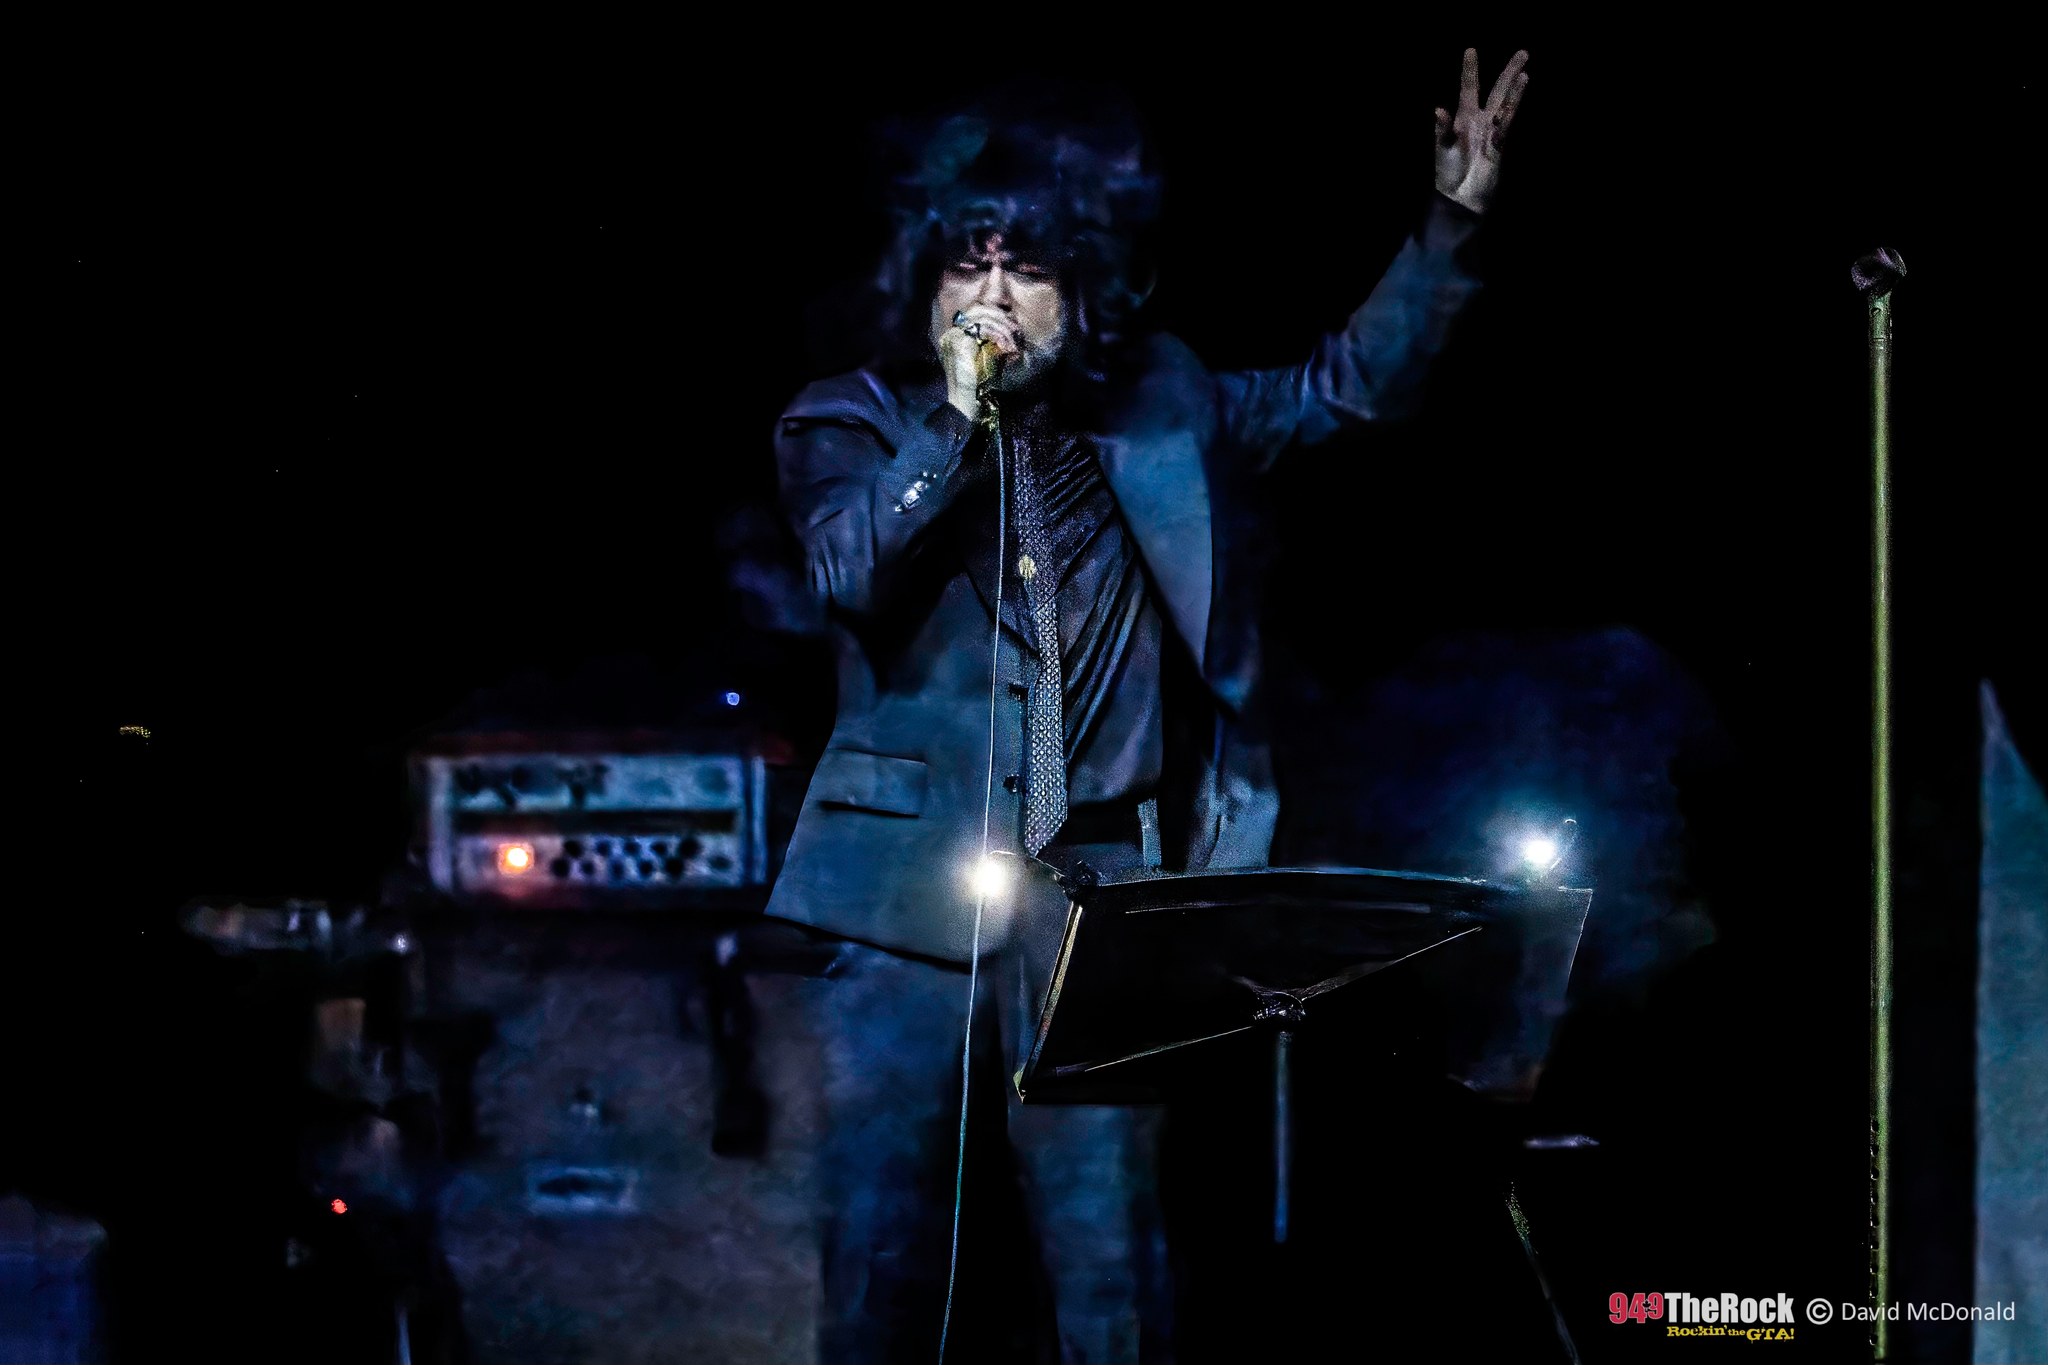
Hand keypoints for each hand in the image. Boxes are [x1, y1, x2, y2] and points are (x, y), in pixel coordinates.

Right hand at [938, 307, 1018, 420]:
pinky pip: (982, 328)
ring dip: (1002, 327)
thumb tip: (1009, 324)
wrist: (966, 404)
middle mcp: (951, 333)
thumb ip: (991, 339)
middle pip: (978, 309)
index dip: (995, 314)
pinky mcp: (959, 344)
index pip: (975, 311)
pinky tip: (1006, 346)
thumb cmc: (979, 384)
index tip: (1012, 325)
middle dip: (1001, 317)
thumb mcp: (987, 355)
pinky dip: (997, 334)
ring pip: (981, 317)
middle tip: (1015, 331)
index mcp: (955, 335)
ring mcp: (953, 337)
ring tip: (1012, 341)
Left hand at [1434, 47, 1528, 214]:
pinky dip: (1509, 112)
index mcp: (1462, 118)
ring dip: (1515, 89)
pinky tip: (1516, 98)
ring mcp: (1491, 132)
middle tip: (1523, 52)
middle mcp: (1480, 121)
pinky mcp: (1500, 145)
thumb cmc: (1448, 174)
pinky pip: (1506, 124)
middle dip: (1508, 72)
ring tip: (1525, 72)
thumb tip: (1438, 109)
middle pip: (1497, 91)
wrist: (1461, 198)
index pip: (1469, 88)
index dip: (1470, 70)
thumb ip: (1442, 129)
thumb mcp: (1441, 149)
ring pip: (1507, 104)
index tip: (1471, 50)